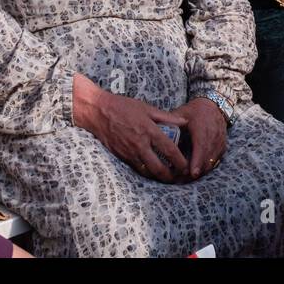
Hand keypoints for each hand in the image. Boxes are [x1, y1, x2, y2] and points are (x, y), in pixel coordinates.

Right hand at [72, 75, 188, 181]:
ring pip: (146, 172)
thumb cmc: (122, 107)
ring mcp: (129, 152)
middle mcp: (140, 144)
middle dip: (170, 176)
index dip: (180, 161)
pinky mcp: (120, 156)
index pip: (170, 150)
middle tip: (177, 177)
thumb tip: (184, 122)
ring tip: (165, 177)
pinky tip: (150, 170)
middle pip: (158, 168)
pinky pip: (135, 168)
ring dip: (157, 177)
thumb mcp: (146, 108)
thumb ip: (167, 117)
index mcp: (149, 131)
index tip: (186, 166)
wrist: (98, 111)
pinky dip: (144, 171)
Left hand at [175, 97, 227, 179]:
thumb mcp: (181, 113)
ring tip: (187, 179)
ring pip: (212, 161)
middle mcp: (213, 136)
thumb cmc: (194, 111)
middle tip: (183, 180)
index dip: (197, 161)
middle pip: (207, 158)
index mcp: (202, 127)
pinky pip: (216, 160)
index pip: (201, 147)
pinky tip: (196, 172)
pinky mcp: (222, 146)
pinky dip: (207, 167)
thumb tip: (156, 134)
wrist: (213, 106)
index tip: (191, 173)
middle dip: (197, 170)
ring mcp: (219, 142)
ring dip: (201, 171)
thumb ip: (170, 123)